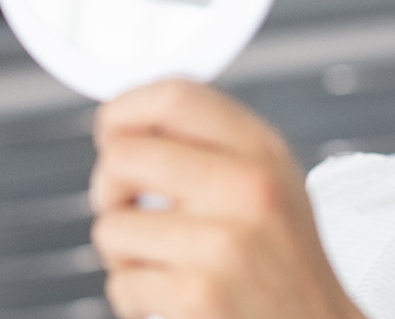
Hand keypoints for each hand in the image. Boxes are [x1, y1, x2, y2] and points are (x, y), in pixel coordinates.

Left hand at [90, 79, 364, 318]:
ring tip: (163, 264)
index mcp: (264, 153)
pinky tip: (171, 298)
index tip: (111, 131)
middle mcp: (248, 189)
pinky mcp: (198, 294)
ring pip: (111, 226)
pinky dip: (135, 297)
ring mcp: (223, 243)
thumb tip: (132, 122)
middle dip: (108, 187)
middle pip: (124, 156)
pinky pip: (121, 283)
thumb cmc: (286, 265)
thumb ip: (216, 146)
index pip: (175, 97)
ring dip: (123, 253)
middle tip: (124, 208)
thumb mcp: (273, 185)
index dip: (124, 109)